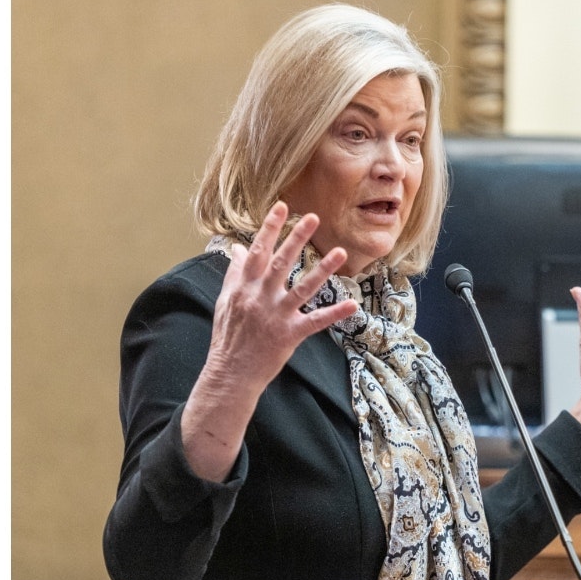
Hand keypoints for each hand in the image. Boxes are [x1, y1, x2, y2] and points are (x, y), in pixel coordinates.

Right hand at [182, 202, 356, 481]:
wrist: (230, 372)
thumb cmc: (229, 335)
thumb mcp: (226, 301)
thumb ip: (235, 274)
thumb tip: (239, 248)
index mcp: (243, 287)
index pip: (257, 251)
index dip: (269, 228)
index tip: (282, 207)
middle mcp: (259, 297)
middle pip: (280, 262)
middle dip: (296, 238)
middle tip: (313, 217)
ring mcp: (275, 315)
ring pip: (303, 287)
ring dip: (323, 269)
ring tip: (341, 252)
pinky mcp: (290, 334)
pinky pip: (316, 321)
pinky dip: (335, 313)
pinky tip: (353, 305)